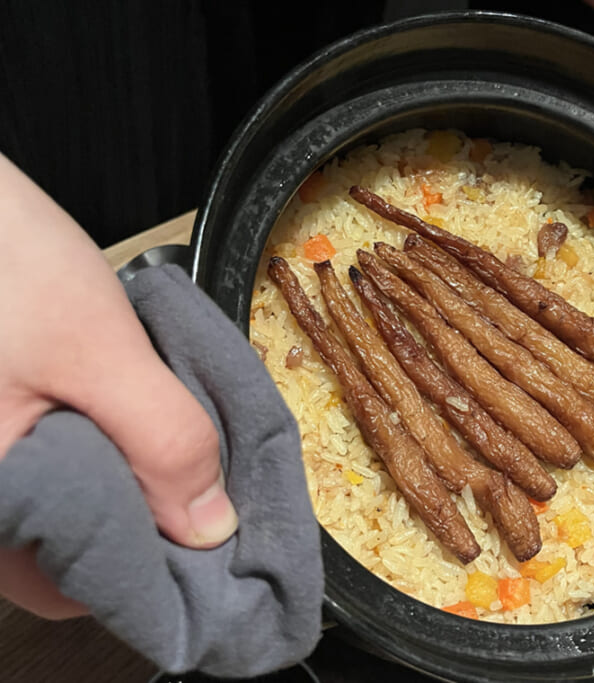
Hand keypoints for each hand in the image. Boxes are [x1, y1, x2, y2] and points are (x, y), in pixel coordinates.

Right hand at [0, 154, 236, 618]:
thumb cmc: (1, 262)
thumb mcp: (99, 350)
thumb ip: (160, 442)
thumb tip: (208, 527)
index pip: (82, 586)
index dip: (161, 574)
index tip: (221, 548)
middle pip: (74, 556)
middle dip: (147, 529)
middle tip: (210, 491)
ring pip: (67, 518)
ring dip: (128, 493)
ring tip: (178, 454)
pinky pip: (54, 475)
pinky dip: (103, 460)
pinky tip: (134, 428)